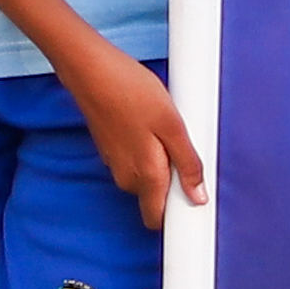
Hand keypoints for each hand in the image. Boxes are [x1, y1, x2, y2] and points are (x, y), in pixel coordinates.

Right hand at [59, 35, 209, 225]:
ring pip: (148, 177)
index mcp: (145, 177)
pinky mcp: (111, 149)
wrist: (90, 69)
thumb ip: (187, 164)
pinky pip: (137, 161)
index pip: (158, 219)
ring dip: (162, 162)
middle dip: (174, 180)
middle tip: (185, 146)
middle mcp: (127, 178)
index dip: (179, 213)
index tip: (197, 198)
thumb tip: (199, 197)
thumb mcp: (172, 125)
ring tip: (168, 130)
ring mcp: (116, 164)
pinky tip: (151, 124)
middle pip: (157, 197)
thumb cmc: (132, 91)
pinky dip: (148, 149)